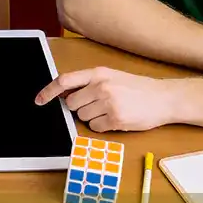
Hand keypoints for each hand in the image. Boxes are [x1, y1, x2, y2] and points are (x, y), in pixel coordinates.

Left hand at [35, 67, 175, 131]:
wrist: (164, 98)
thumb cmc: (137, 88)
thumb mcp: (112, 77)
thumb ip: (89, 82)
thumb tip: (64, 94)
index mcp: (98, 73)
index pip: (64, 81)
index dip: (48, 91)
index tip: (38, 100)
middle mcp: (101, 86)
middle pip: (71, 104)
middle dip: (80, 107)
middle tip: (97, 105)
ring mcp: (108, 103)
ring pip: (82, 117)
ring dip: (92, 118)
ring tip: (110, 110)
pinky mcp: (115, 119)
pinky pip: (95, 128)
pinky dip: (102, 127)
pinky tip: (116, 119)